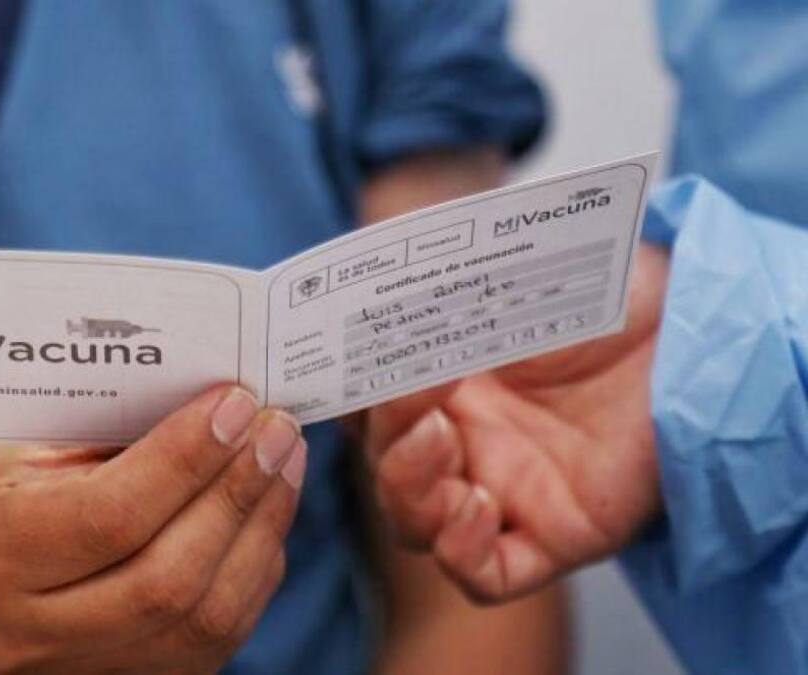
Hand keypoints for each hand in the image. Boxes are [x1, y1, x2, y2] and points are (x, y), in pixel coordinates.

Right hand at [0, 386, 306, 673]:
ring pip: (203, 619)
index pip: (109, 517)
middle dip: (235, 494)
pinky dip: (254, 567)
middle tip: (275, 427)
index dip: (186, 461)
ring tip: (284, 459)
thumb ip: (114, 432)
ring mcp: (74, 673)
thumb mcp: (28, 439)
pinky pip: (215, 636)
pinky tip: (265, 509)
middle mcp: (23, 634)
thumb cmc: (1, 478)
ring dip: (260, 530)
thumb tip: (223, 408)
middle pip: (165, 580)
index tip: (234, 404)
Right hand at [366, 244, 668, 602]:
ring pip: (415, 522)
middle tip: (417, 387)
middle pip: (384, 464)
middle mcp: (464, 440)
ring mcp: (502, 491)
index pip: (367, 405)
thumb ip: (452, 286)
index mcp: (444, 383)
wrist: (693, 332)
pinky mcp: (550, 537)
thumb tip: (381, 276)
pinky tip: (478, 507)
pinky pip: (483, 574)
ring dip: (409, 486)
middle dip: (385, 431)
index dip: (346, 393)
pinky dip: (461, 552)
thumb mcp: (521, 273)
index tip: (346, 361)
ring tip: (445, 440)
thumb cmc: (610, 295)